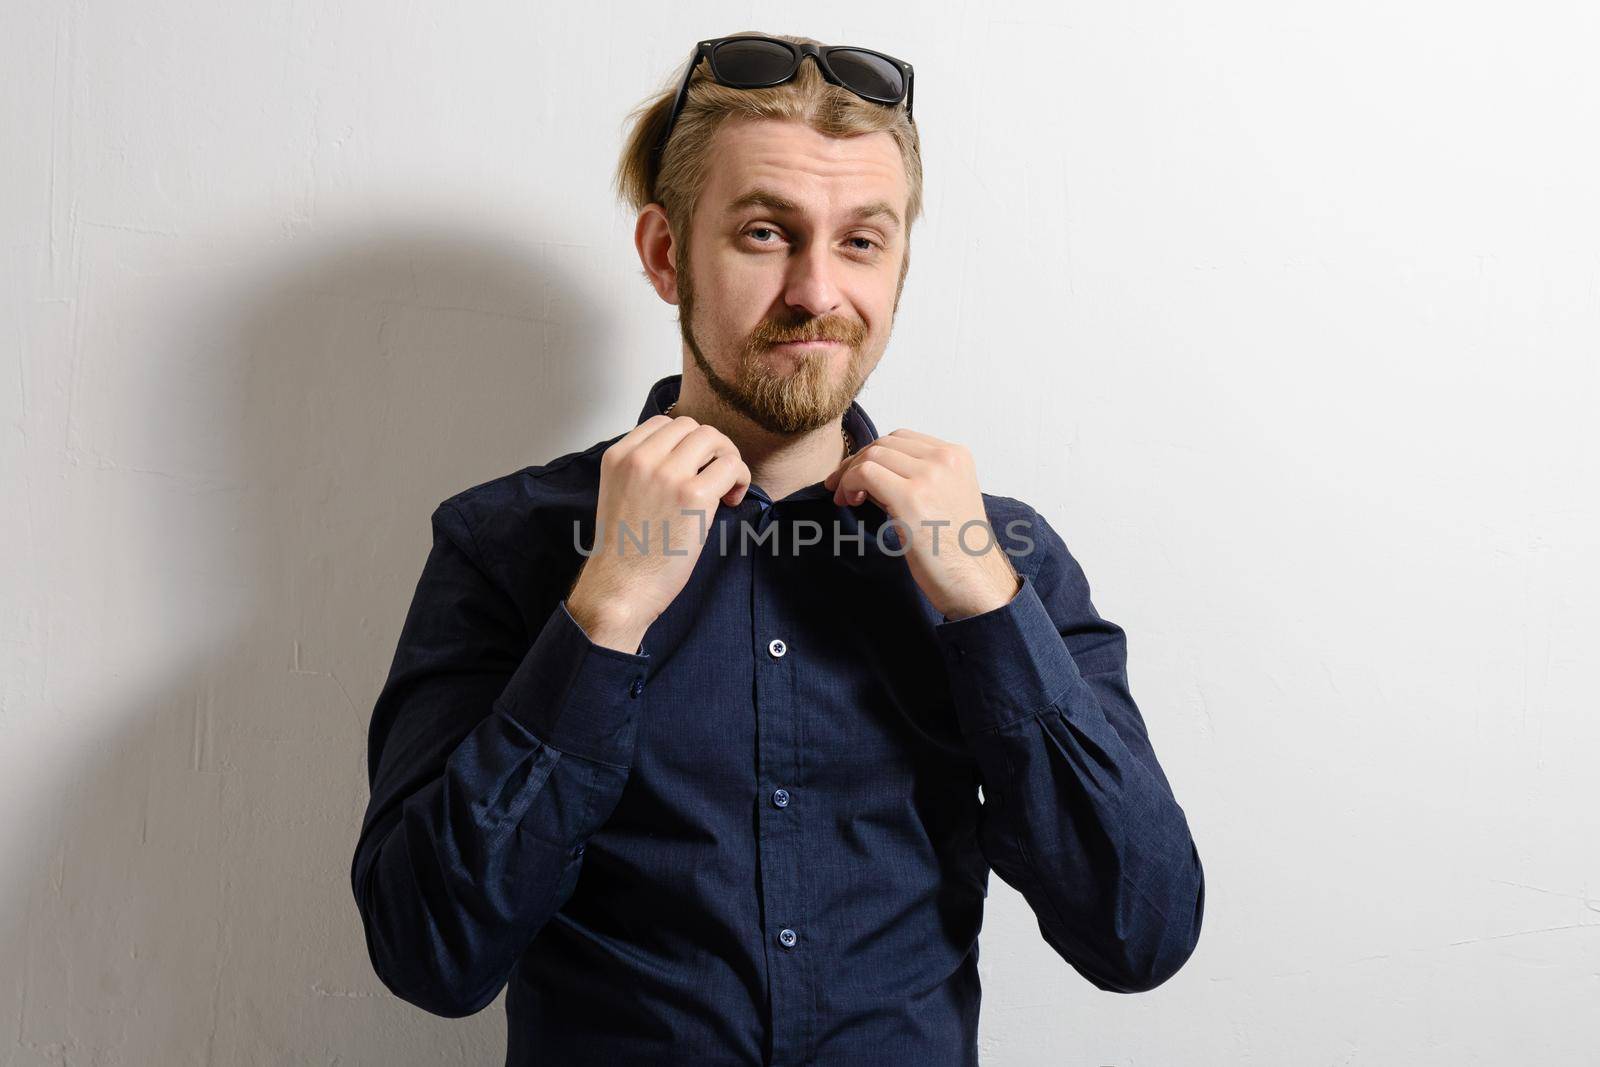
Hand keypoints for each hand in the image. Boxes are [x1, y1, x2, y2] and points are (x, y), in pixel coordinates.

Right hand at [567, 415, 750, 651]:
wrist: (619, 587)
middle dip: (709, 448)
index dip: (685, 443)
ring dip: (727, 458)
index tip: (692, 467)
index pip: (663, 423)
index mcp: (619, 457)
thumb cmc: (624, 552)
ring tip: (726, 488)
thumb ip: (644, 470)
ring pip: (712, 438)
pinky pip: (731, 466)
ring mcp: (668, 474)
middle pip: (690, 426)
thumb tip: (687, 460)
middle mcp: (641, 459)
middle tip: (715, 477)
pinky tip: (731, 500)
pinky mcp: (693, 495)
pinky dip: (739, 478)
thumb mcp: (620, 494)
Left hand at [823, 430, 1020, 620]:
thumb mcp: (942, 498)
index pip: (901, 439)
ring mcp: (930, 477)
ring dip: (849, 475)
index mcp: (957, 456)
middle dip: (856, 463)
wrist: (975, 581)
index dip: (873, 455)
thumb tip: (867, 473)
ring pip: (872, 455)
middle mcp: (946, 460)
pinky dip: (848, 483)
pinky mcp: (912, 499)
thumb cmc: (956, 550)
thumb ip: (913, 478)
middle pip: (884, 444)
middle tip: (840, 487)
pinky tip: (849, 501)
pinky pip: (865, 474)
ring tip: (847, 499)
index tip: (857, 476)